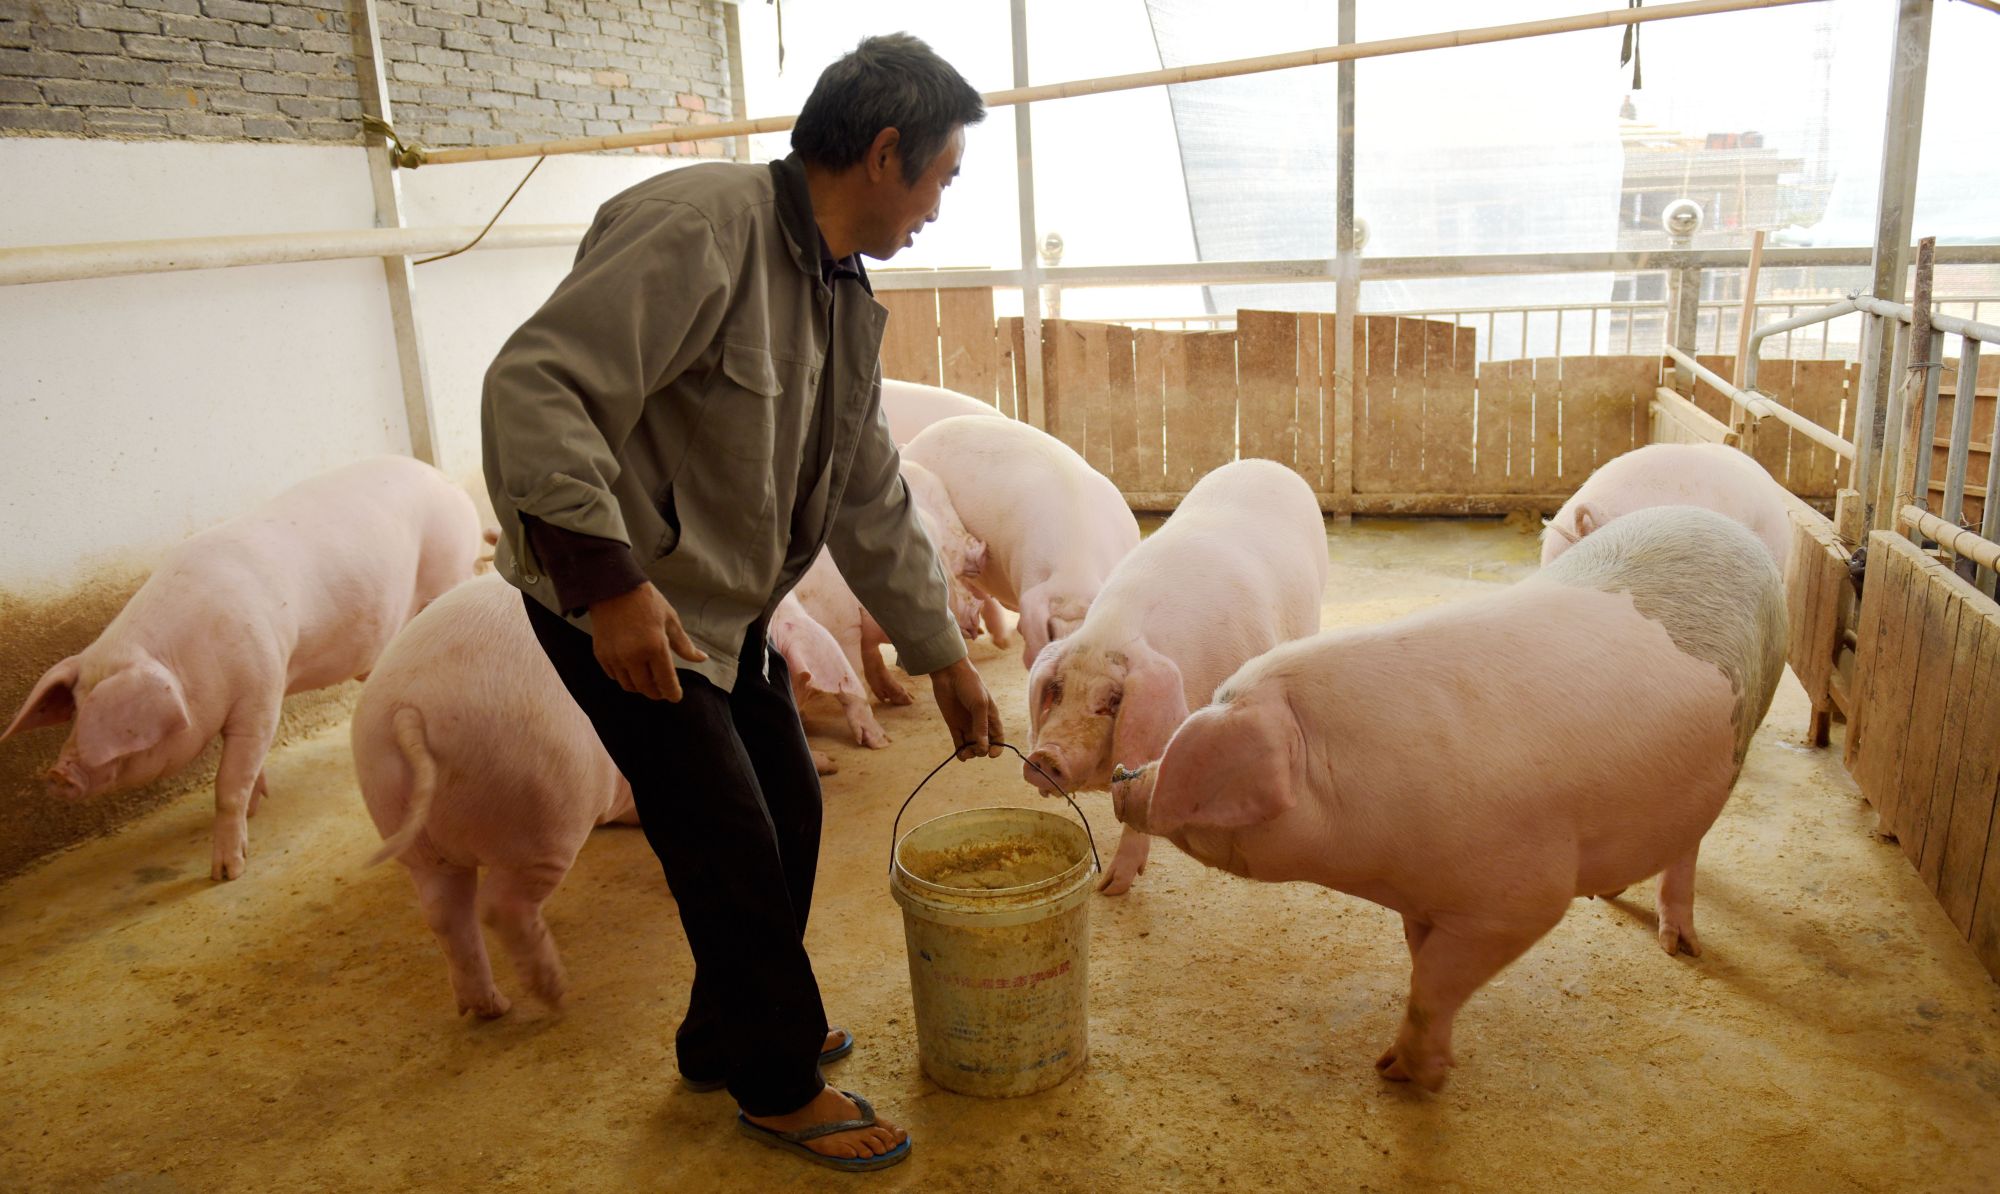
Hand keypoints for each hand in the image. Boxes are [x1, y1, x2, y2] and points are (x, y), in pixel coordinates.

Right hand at [588, 583, 707, 700]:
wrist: (613, 587)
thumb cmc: (646, 601)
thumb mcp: (670, 620)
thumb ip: (684, 645)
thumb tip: (701, 659)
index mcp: (655, 646)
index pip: (666, 680)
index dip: (672, 693)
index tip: (676, 697)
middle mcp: (633, 656)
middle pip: (646, 688)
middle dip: (657, 693)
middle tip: (663, 691)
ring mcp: (615, 657)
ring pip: (629, 685)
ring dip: (640, 687)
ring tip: (648, 681)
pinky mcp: (601, 655)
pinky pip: (614, 676)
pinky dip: (625, 677)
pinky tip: (632, 671)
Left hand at [929, 657, 1003, 760]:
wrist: (950, 674)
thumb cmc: (970, 686)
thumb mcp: (979, 705)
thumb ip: (981, 726)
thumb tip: (984, 747)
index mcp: (992, 717)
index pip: (998, 738)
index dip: (997, 748)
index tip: (992, 755)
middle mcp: (980, 723)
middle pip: (984, 745)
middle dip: (981, 751)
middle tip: (975, 749)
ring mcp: (967, 725)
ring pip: (971, 746)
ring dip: (970, 753)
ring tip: (965, 753)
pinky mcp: (954, 725)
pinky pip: (959, 743)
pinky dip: (960, 751)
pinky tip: (960, 755)